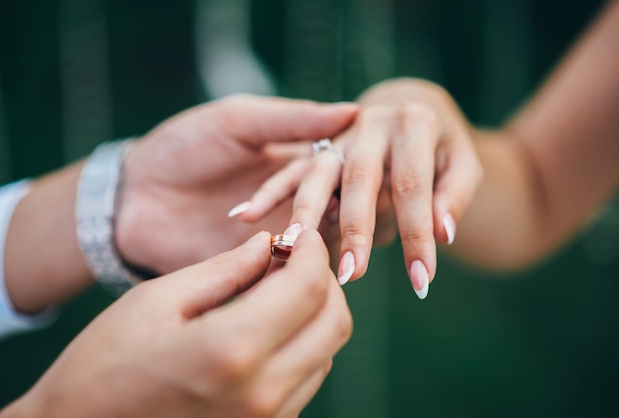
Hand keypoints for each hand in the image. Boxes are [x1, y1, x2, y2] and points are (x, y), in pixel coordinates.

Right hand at [1, 230, 351, 417]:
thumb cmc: (106, 362)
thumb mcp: (158, 300)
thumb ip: (225, 269)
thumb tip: (271, 245)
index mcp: (231, 350)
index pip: (308, 288)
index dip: (311, 251)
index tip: (299, 234)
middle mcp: (262, 394)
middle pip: (335, 322)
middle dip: (323, 280)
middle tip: (294, 258)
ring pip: (328, 350)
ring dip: (316, 311)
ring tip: (280, 288)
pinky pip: (309, 377)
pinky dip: (303, 342)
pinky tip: (272, 324)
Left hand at [116, 94, 356, 273]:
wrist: (131, 198)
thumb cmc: (181, 147)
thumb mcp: (237, 121)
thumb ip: (291, 120)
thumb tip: (354, 111)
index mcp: (296, 163)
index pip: (338, 174)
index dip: (349, 181)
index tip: (348, 188)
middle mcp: (294, 203)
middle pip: (334, 214)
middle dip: (333, 223)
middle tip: (319, 226)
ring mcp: (277, 239)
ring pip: (315, 249)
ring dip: (317, 252)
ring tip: (308, 253)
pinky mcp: (257, 270)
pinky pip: (286, 277)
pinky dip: (293, 278)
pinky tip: (294, 278)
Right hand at [233, 79, 481, 297]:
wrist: (410, 110)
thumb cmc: (441, 146)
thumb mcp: (463, 162)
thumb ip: (454, 194)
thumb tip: (444, 234)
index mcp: (413, 122)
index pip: (414, 185)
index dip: (417, 233)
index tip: (421, 280)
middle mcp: (371, 124)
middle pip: (362, 180)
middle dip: (356, 228)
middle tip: (352, 274)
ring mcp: (339, 134)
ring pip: (319, 174)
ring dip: (307, 213)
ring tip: (296, 245)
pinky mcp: (317, 147)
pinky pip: (291, 171)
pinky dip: (269, 193)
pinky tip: (244, 215)